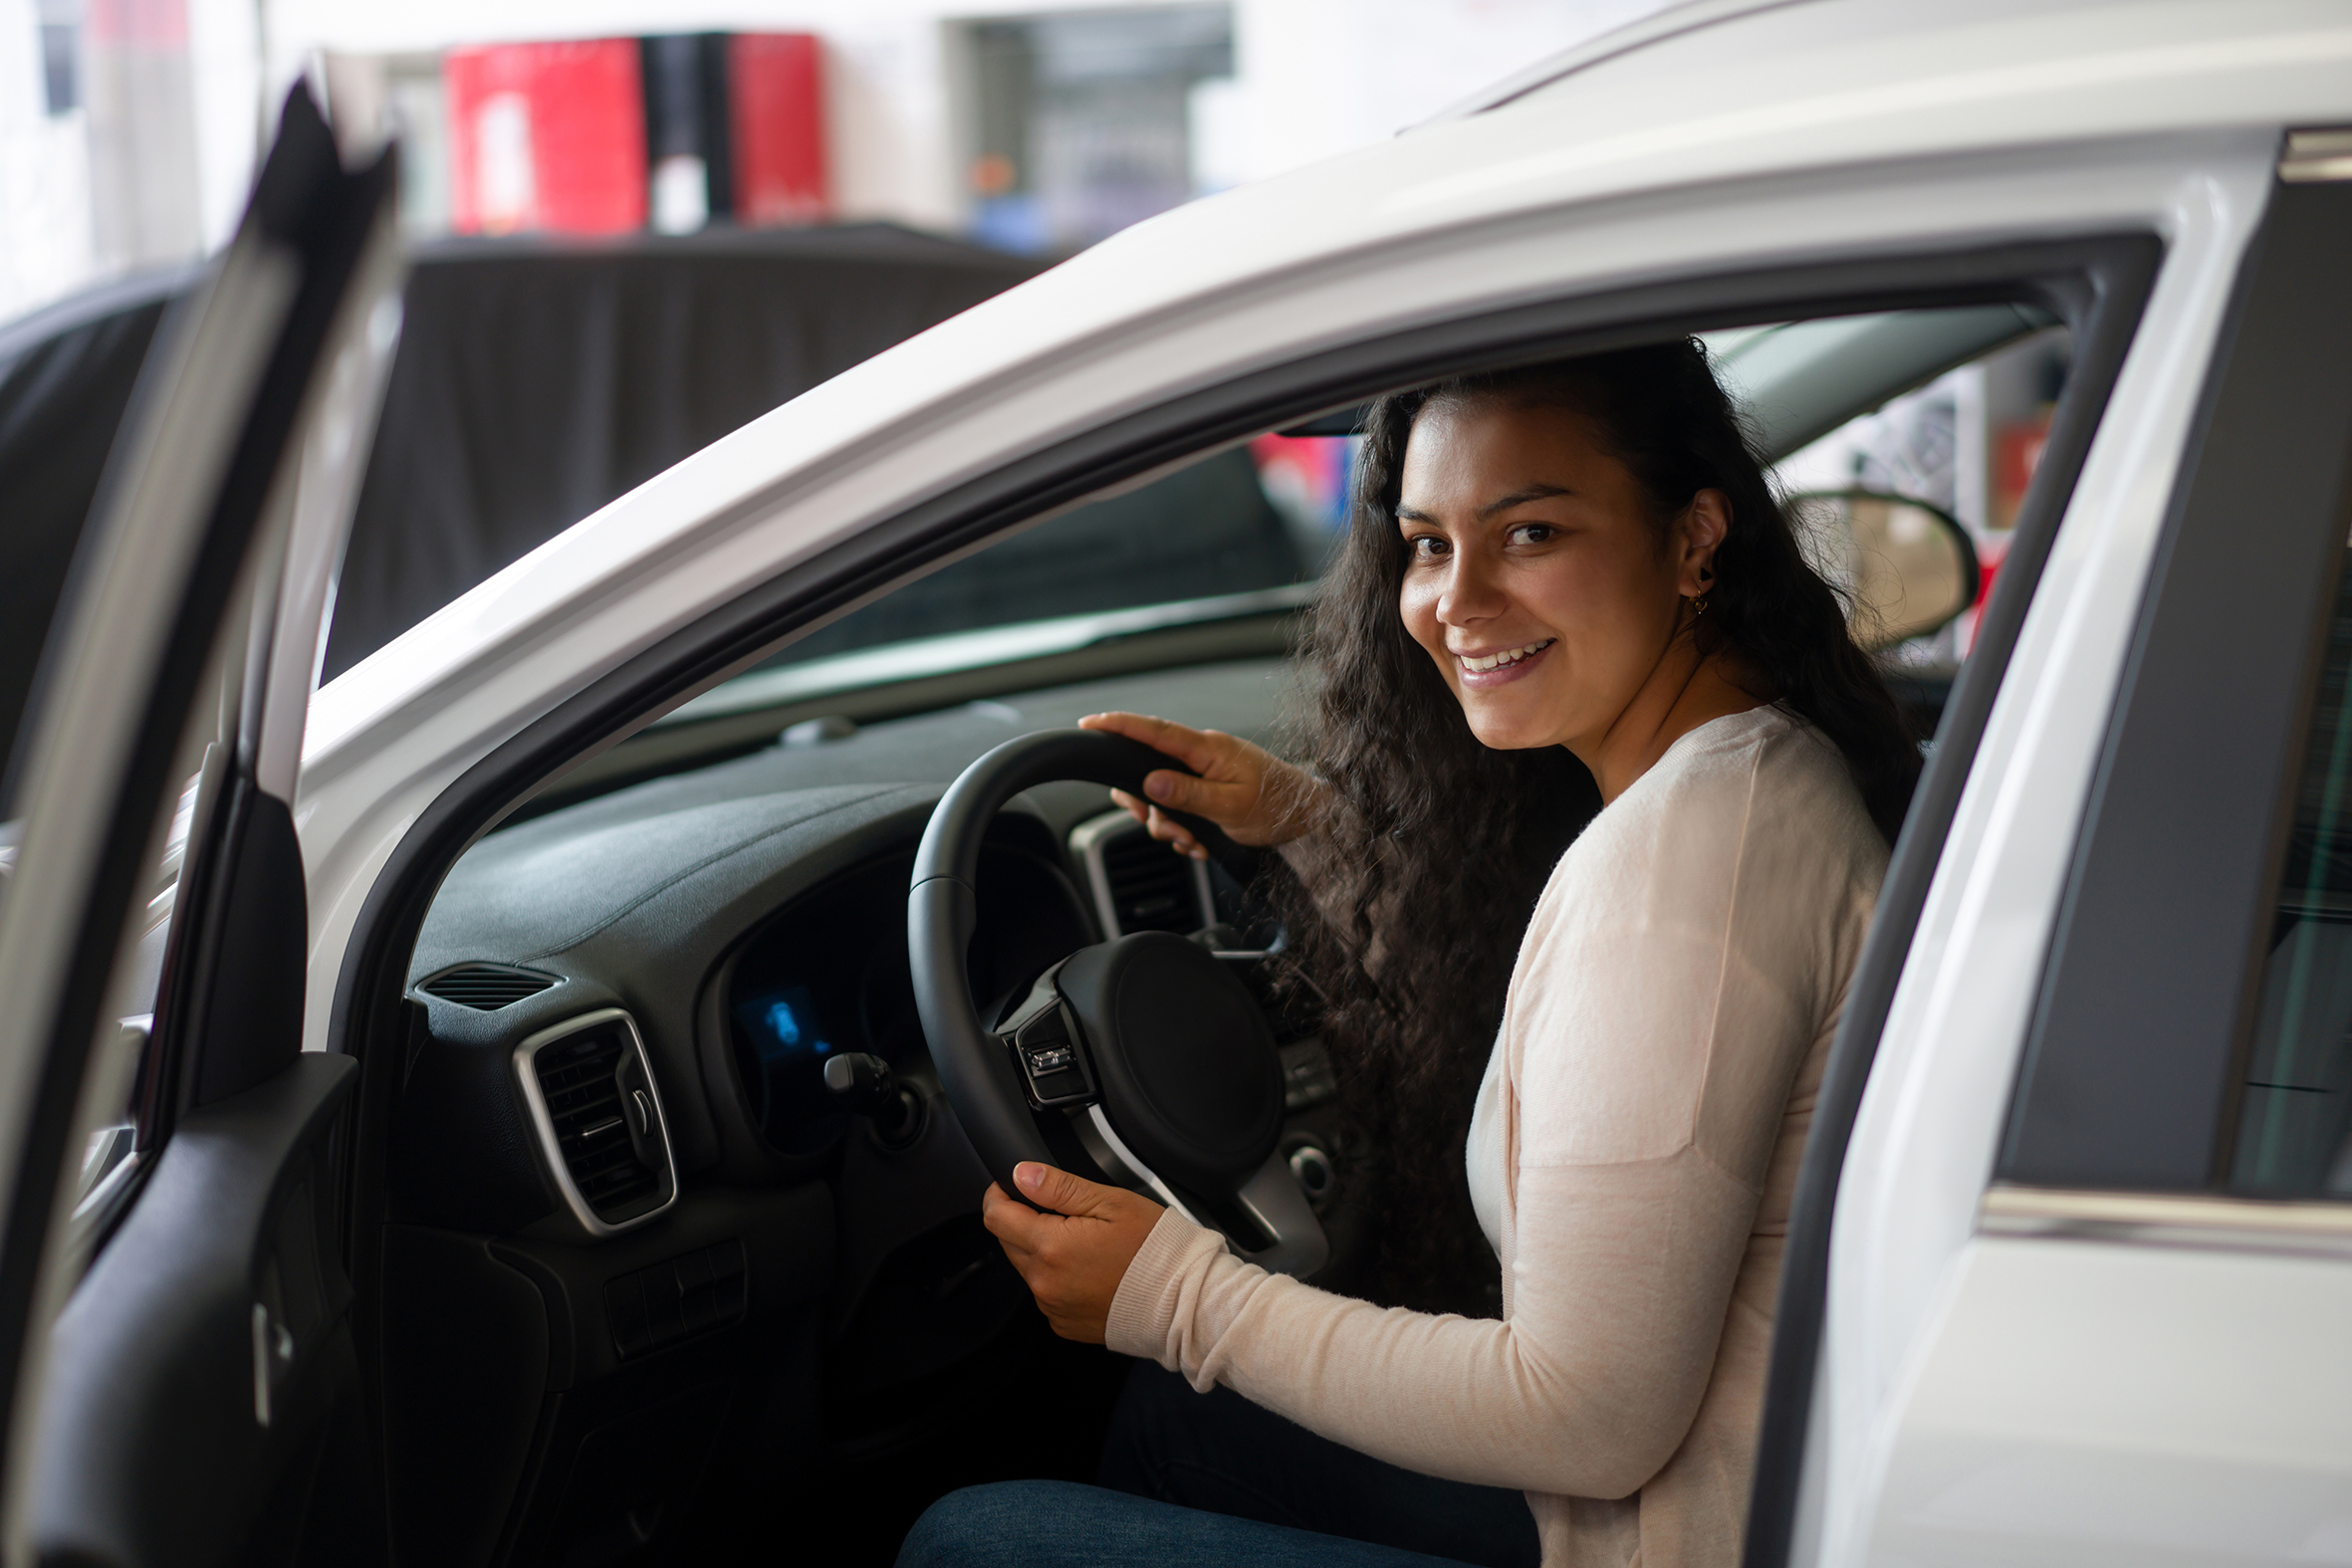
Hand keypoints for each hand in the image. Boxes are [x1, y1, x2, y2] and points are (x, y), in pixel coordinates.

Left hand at [982, 1162, 1163, 1342]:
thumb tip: (1021, 1174)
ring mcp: (1052, 1306)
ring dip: (1042, 1251)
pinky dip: (1057, 1278)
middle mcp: (1044, 1282)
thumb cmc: (1155, 1250)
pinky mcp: (1063, 1324)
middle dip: (1022, 1221)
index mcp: (1051, 1247)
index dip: (999, 1194)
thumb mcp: (1110, 1203)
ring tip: (1085, 1243)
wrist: (1181, 1303)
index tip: (1011, 1186)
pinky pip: (1046, 1293)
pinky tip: (1089, 1269)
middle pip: (1008, 1242)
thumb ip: (1059, 1188)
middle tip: (1064, 1213)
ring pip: (1027, 1268)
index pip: (996, 1217)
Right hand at [1078, 711, 1326, 859]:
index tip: (1089, 724)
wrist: (1308, 817)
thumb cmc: (1278, 805)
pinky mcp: (1207, 790)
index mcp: (1207, 749)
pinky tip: (1200, 842)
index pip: (1154, 731)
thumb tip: (1150, 783)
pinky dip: (1182, 830)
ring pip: (1160, 797)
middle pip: (1147, 771)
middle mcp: (1201, 756)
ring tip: (1193, 841)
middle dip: (1149, 807)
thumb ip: (1188, 793)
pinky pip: (1177, 808)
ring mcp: (1203, 773)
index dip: (1118, 726)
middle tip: (1170, 830)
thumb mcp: (1230, 806)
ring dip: (1169, 825)